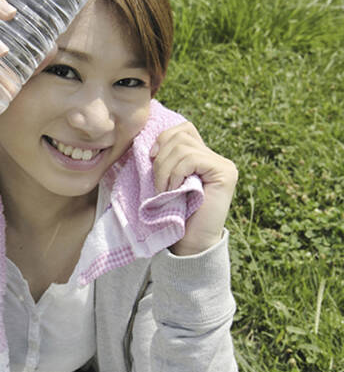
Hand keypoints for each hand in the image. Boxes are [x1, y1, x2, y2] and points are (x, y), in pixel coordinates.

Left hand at [150, 121, 237, 255]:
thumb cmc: (173, 213)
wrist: (189, 242)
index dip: (163, 138)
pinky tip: (174, 191)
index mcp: (202, 156)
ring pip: (183, 147)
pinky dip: (175, 174)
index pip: (183, 129)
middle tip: (157, 184)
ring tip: (164, 190)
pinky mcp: (225, 173)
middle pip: (180, 135)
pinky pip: (191, 159)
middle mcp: (216, 157)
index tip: (150, 158)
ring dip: (165, 169)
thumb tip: (147, 134)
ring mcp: (223, 164)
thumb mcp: (165, 178)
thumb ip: (165, 157)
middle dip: (160, 158)